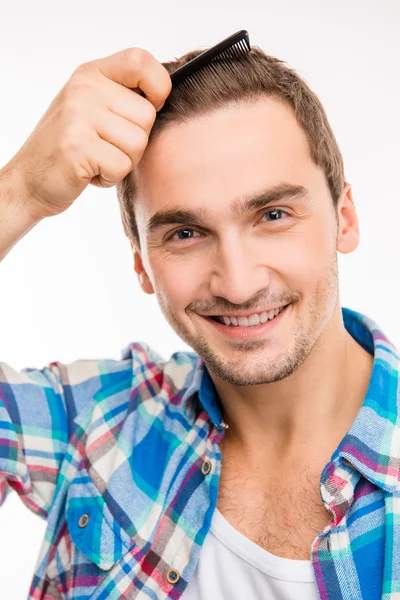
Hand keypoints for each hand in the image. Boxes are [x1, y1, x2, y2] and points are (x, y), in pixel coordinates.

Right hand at [7, 47, 171, 219]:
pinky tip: (89, 172)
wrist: (30, 180)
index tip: (149, 108)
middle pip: (147, 116)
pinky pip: (122, 166)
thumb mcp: (93, 111)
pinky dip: (110, 178)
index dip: (158, 87)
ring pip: (138, 143)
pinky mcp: (77, 146)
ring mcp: (78, 115)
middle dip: (135, 143)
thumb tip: (166, 97)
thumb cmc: (69, 149)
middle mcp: (84, 88)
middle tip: (107, 149)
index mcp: (91, 74)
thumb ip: (123, 98)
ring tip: (97, 160)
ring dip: (123, 162)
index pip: (141, 61)